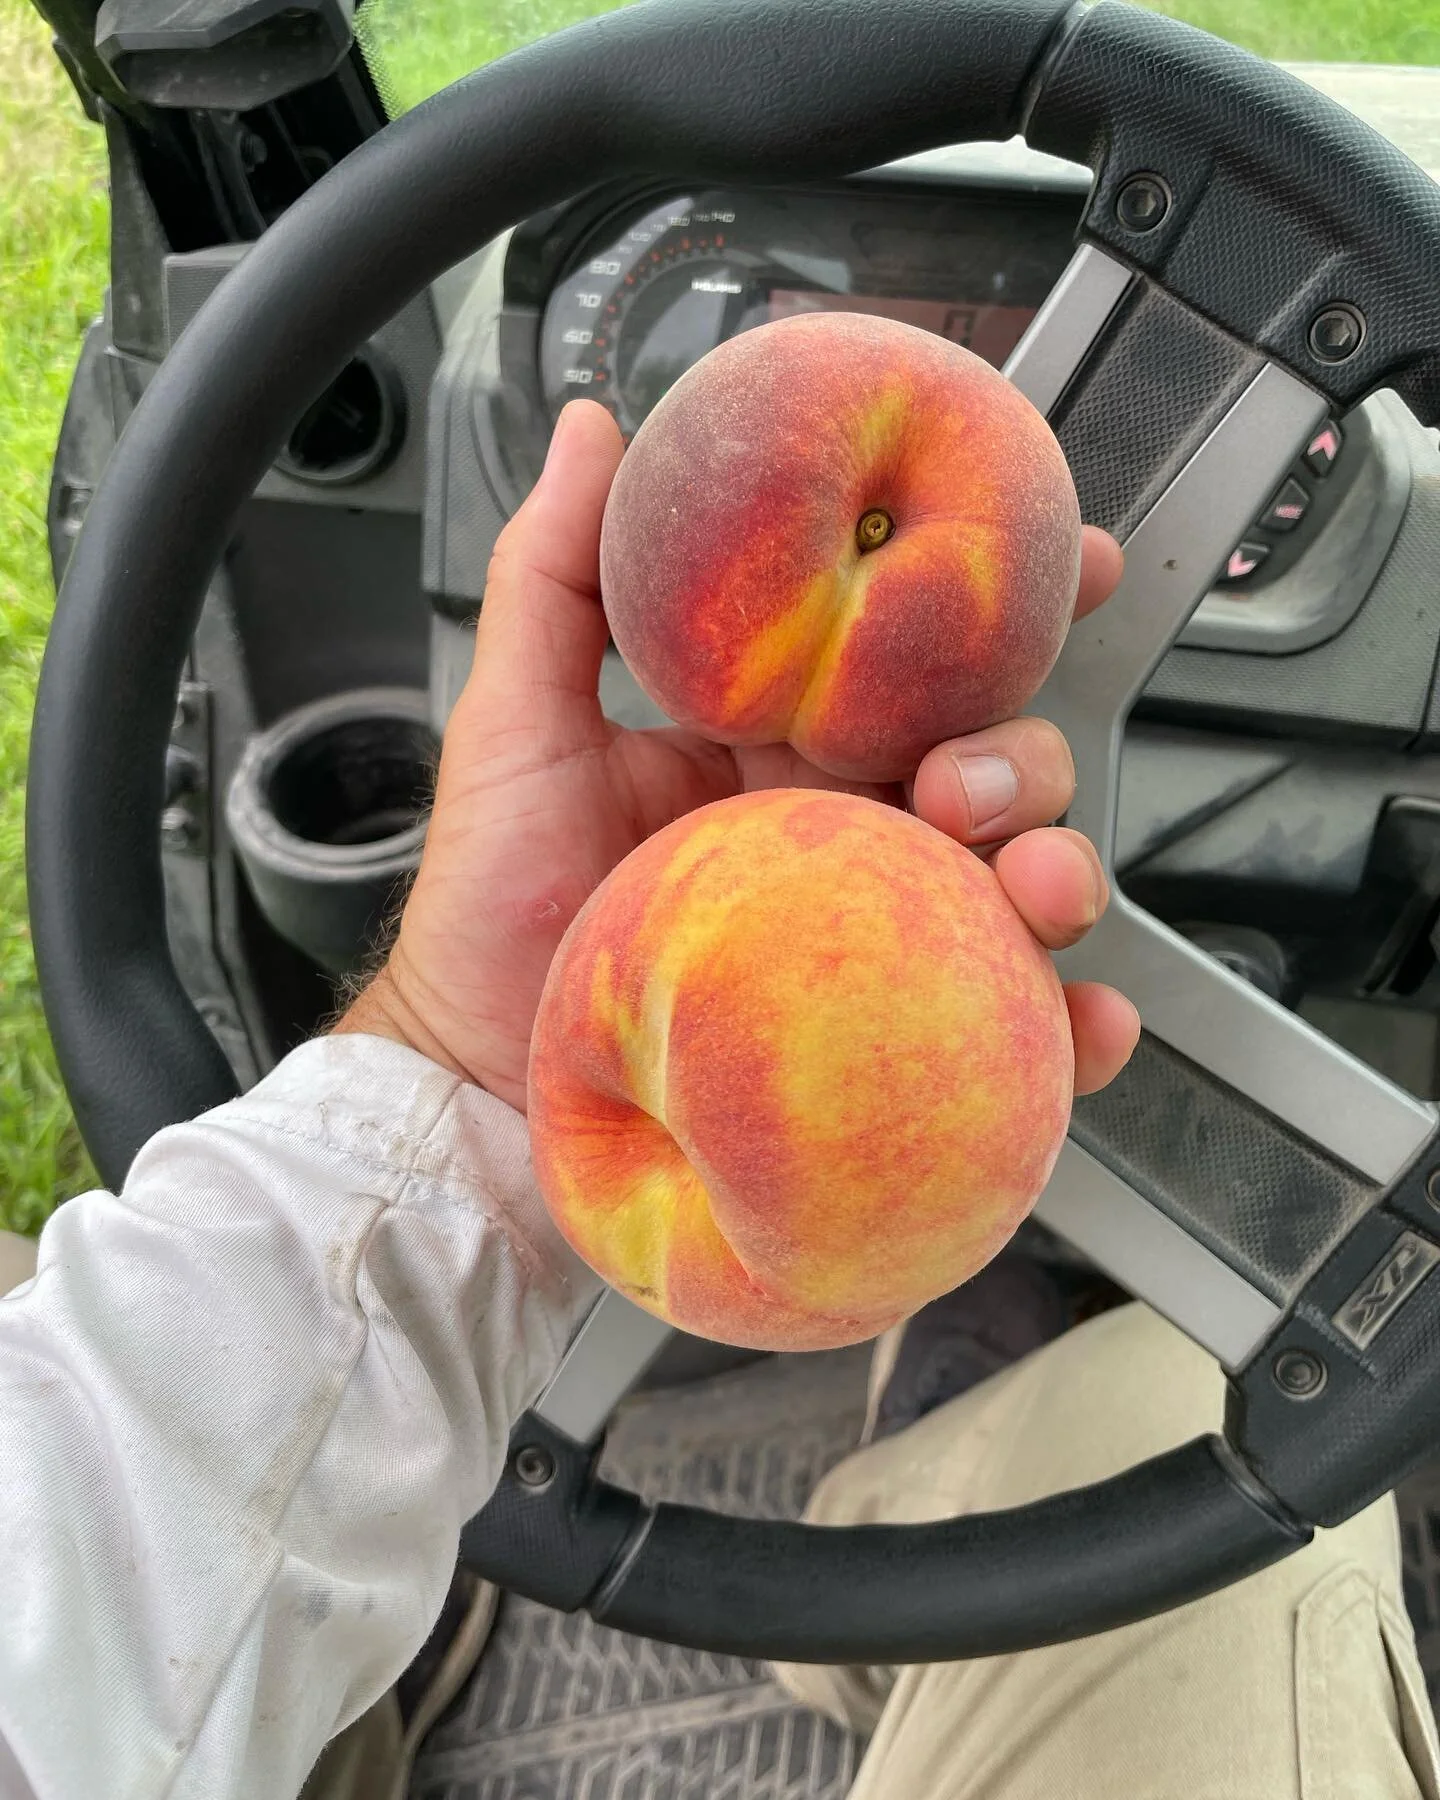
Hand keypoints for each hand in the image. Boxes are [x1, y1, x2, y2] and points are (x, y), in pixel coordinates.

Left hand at [338, 400, 1139, 1108]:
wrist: (477, 1078)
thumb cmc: (493, 910)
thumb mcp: (515, 728)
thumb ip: (556, 580)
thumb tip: (595, 429)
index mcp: (779, 754)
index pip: (911, 666)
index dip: (1003, 611)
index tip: (1071, 560)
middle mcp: (842, 841)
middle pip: (992, 770)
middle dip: (1021, 755)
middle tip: (959, 780)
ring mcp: (873, 943)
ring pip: (1019, 887)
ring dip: (1059, 871)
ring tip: (1027, 888)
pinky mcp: (885, 1044)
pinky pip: (1006, 1035)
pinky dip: (1073, 1028)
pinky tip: (1085, 1023)